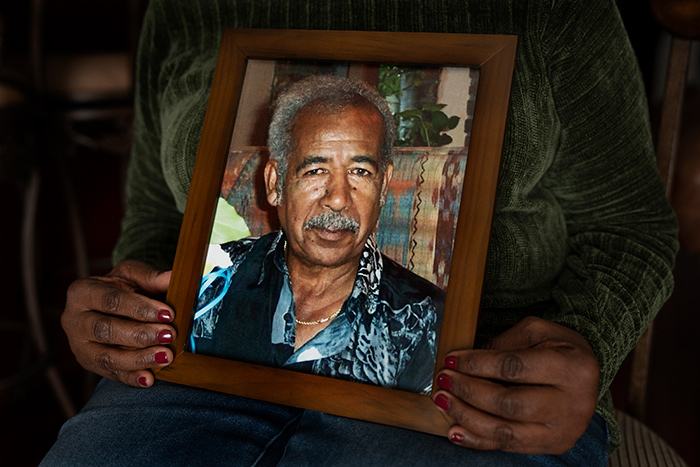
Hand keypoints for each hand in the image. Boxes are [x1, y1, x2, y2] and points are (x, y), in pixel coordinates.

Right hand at [61, 260, 175, 387]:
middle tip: (169, 335)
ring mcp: (79, 346)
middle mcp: (73, 319)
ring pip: (106, 357)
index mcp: (82, 291)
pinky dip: (131, 378)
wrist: (110, 306)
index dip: (140, 308)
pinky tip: (150, 378)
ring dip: (138, 359)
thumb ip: (153, 277)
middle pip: (106, 330)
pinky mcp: (89, 365)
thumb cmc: (123, 287)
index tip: (168, 313)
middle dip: (141, 334)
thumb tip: (175, 277)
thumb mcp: (133, 276)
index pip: (111, 300)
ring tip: (166, 357)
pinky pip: (110, 374)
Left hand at [433, 316, 598, 453]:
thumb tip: (465, 363)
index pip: (514, 368)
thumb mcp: (536, 331)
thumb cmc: (558, 348)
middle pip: (509, 404)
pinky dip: (478, 441)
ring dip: (468, 417)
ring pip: (507, 432)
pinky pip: (509, 447)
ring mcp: (564, 430)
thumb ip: (503, 345)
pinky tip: (455, 430)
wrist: (587, 374)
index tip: (450, 360)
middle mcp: (573, 404)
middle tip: (443, 380)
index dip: (477, 364)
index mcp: (572, 367)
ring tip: (443, 401)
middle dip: (469, 392)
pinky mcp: (554, 445)